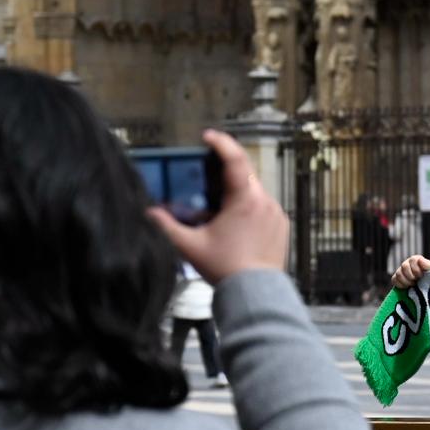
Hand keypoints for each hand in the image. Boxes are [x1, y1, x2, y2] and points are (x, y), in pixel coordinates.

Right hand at [149, 129, 288, 283]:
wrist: (256, 292)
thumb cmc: (226, 269)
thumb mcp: (190, 246)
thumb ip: (166, 226)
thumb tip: (149, 213)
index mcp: (246, 200)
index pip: (235, 159)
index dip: (221, 143)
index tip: (209, 136)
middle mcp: (266, 202)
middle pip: (246, 173)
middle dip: (225, 167)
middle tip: (207, 166)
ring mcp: (276, 214)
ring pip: (255, 190)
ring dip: (236, 189)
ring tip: (217, 200)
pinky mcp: (281, 226)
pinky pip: (264, 206)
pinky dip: (248, 205)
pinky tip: (234, 219)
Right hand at [392, 254, 429, 288]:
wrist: (423, 286)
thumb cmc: (428, 277)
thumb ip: (428, 265)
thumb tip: (421, 260)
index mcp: (416, 259)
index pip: (413, 260)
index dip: (416, 269)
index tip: (421, 275)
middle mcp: (407, 263)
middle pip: (405, 266)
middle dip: (412, 276)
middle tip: (417, 281)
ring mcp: (400, 270)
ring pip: (399, 274)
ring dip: (407, 281)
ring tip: (413, 284)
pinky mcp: (395, 278)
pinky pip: (394, 280)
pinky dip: (401, 285)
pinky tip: (407, 287)